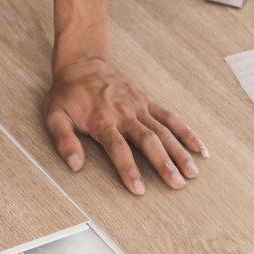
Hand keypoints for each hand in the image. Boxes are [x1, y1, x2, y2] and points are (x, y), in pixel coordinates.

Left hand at [43, 58, 207, 194]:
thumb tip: (75, 165)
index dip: (129, 169)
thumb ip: (64, 140)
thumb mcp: (55, 116)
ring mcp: (139, 106)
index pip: (118, 148)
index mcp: (102, 120)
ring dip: (179, 152)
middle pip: (148, 141)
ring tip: (192, 172)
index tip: (139, 189)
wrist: (82, 64)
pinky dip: (186, 132)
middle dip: (163, 163)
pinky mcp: (148, 101)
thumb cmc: (67, 94)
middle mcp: (125, 113)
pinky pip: (170, 117)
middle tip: (176, 184)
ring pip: (163, 130)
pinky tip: (198, 147)